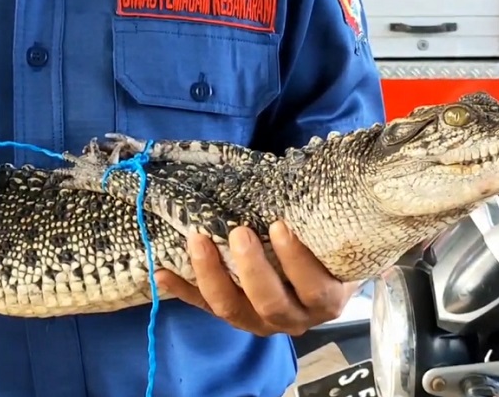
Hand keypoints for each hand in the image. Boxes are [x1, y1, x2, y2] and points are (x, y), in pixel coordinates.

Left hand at [154, 221, 357, 336]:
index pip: (314, 288)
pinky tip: (163, 273)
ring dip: (212, 276)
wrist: (326, 275)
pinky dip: (184, 291)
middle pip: (271, 304)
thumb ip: (322, 221)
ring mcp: (263, 322)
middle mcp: (295, 318)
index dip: (296, 261)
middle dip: (251, 269)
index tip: (278, 226)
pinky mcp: (236, 317)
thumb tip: (305, 177)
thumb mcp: (336, 237)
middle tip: (238, 232)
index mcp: (325, 299)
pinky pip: (206, 308)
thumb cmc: (329, 248)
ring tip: (197, 240)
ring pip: (233, 310)